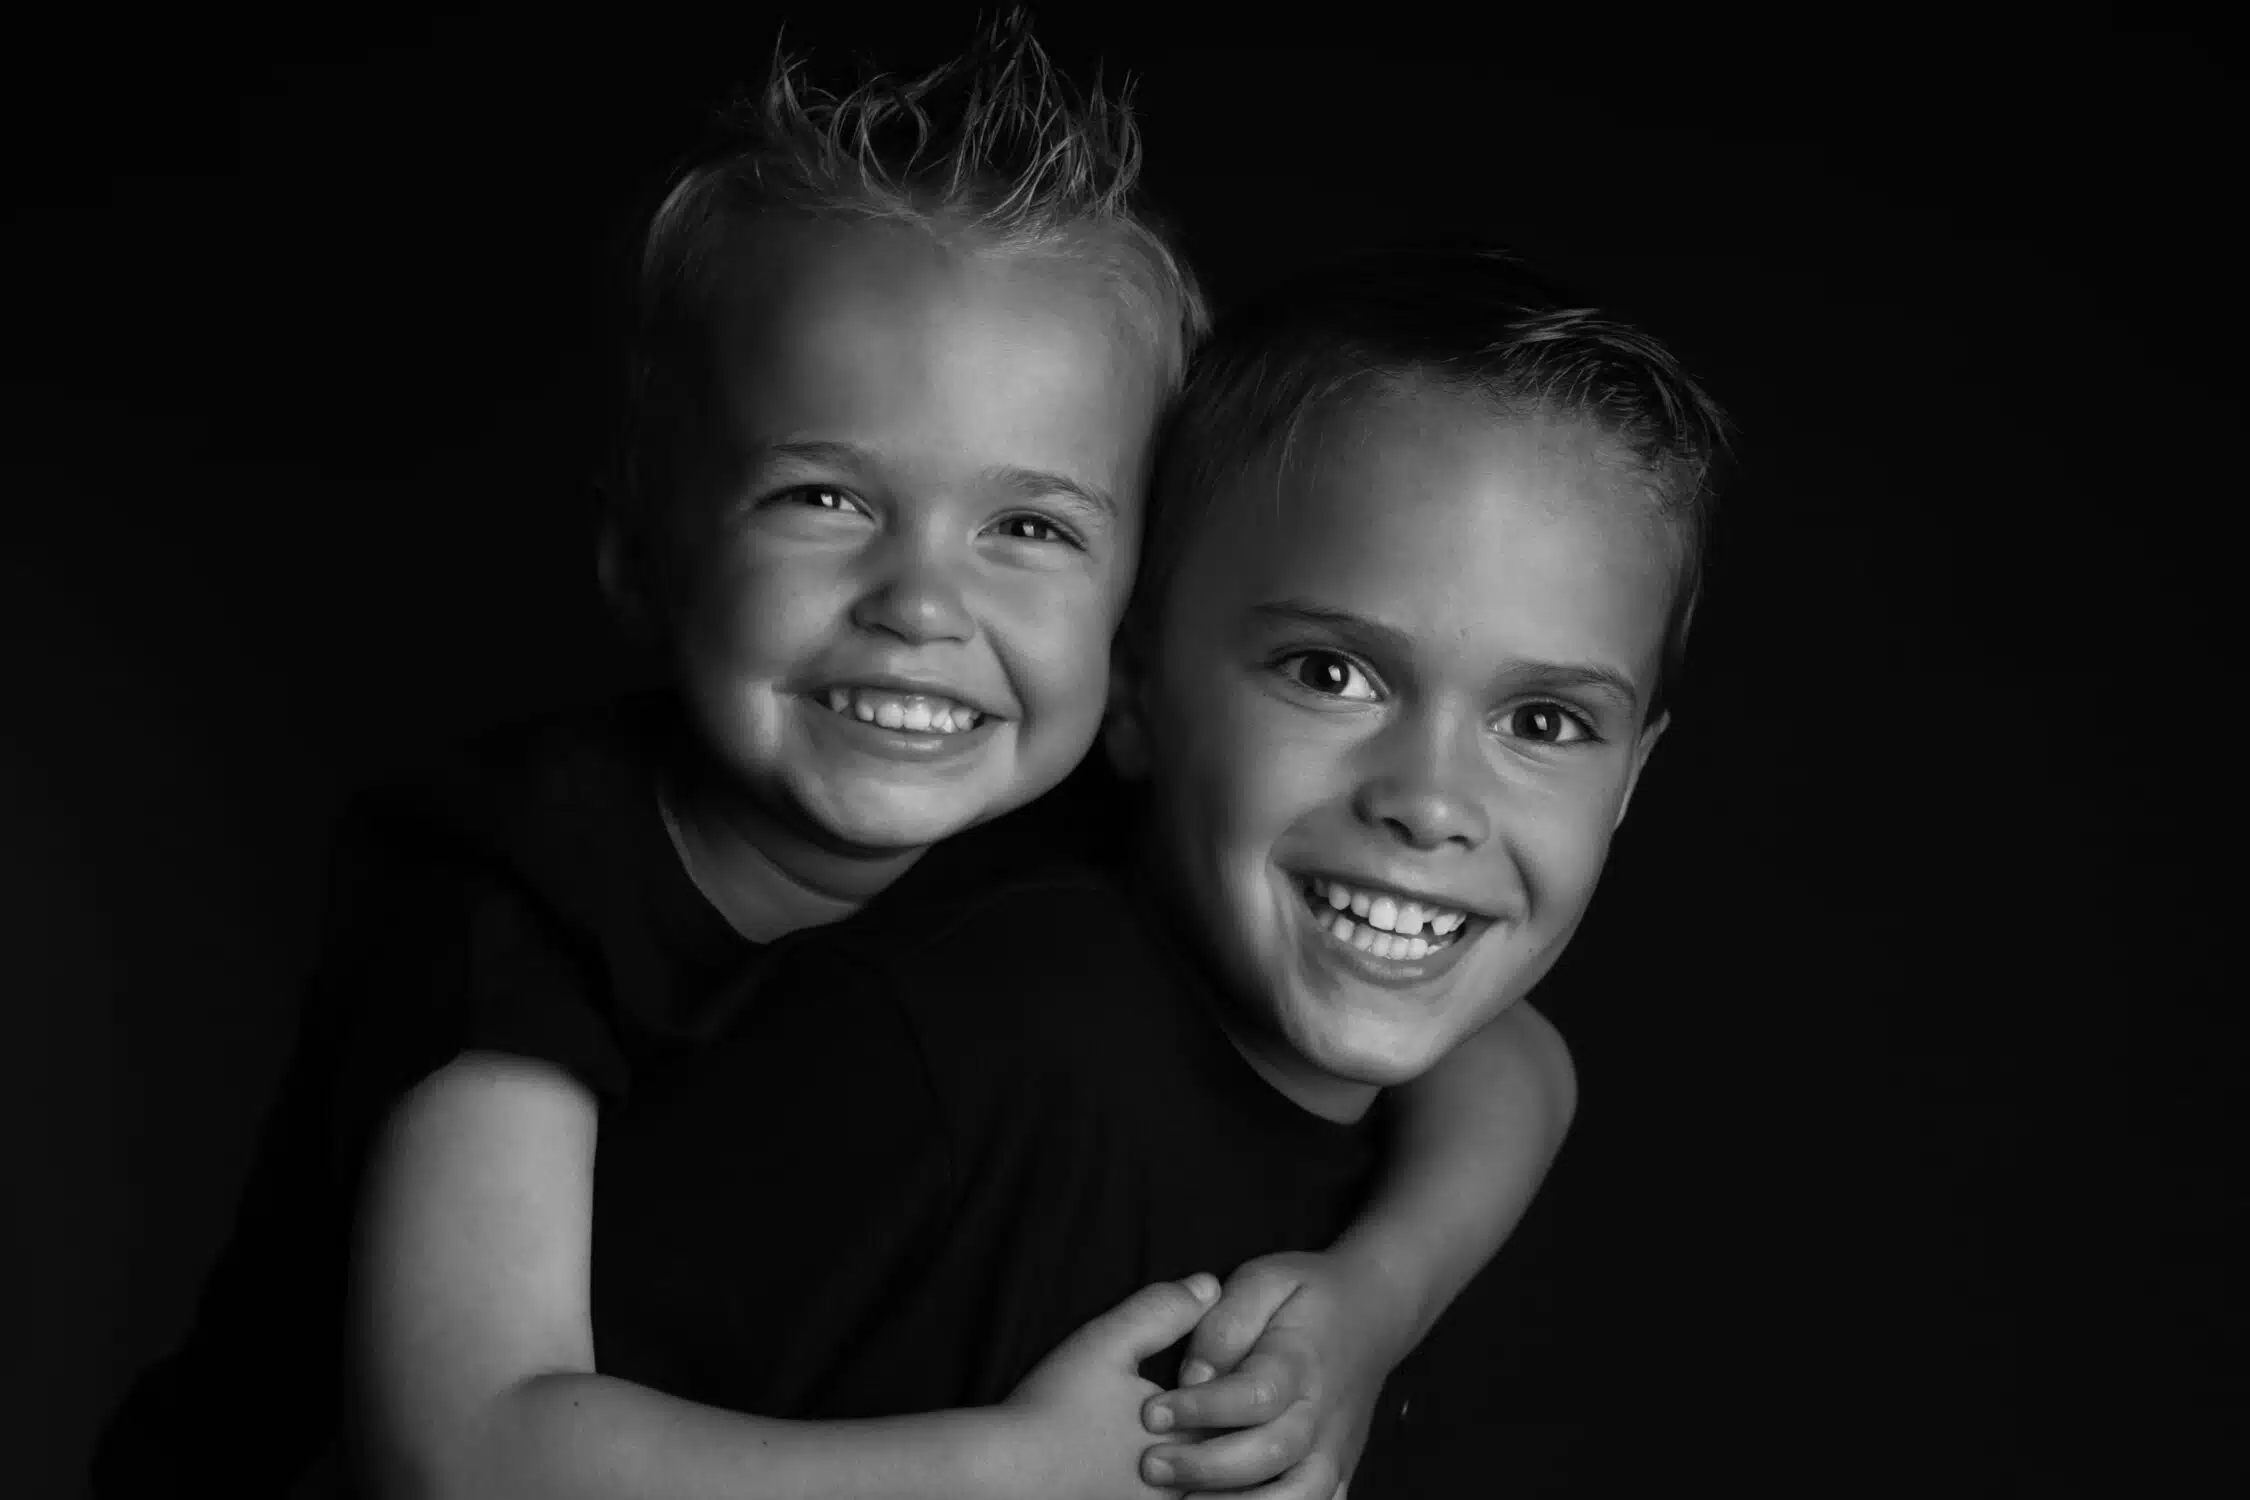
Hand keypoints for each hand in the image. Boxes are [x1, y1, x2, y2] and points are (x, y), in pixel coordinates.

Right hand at [1000, 1273, 1221, 1499]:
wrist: (1001, 1475)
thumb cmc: (1052, 1407)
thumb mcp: (1106, 1344)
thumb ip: (1162, 1311)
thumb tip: (1211, 1285)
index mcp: (1187, 1435)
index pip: (1244, 1414)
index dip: (1242, 1392)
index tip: (1231, 1376)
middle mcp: (1183, 1484)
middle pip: (1235, 1462)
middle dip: (1234, 1439)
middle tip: (1228, 1420)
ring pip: (1211, 1495)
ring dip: (1210, 1475)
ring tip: (1191, 1452)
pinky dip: (1176, 1492)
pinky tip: (1147, 1477)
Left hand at [1138, 1252, 1399, 1498]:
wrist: (1376, 1311)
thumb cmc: (1307, 1293)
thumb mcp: (1264, 1280)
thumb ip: (1226, 1324)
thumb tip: (1193, 1375)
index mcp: (1300, 1360)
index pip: (1253, 1394)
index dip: (1201, 1409)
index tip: (1151, 1413)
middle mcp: (1322, 1411)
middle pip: (1271, 1453)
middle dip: (1206, 1466)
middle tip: (1151, 1465)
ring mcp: (1335, 1446)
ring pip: (1301, 1495)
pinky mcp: (1340, 1469)